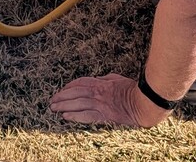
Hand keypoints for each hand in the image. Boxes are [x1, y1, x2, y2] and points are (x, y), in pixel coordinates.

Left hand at [49, 73, 170, 127]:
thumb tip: (99, 79)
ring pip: (77, 103)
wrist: (142, 102)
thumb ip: (105, 79)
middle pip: (75, 93)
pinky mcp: (104, 115)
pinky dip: (75, 116)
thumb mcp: (117, 79)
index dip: (69, 86)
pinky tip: (66, 116)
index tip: (62, 90)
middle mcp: (97, 92)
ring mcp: (100, 104)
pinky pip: (86, 115)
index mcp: (100, 83)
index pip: (80, 83)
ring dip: (64, 105)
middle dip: (62, 96)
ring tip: (54, 108)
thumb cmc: (132, 90)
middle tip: (52, 101)